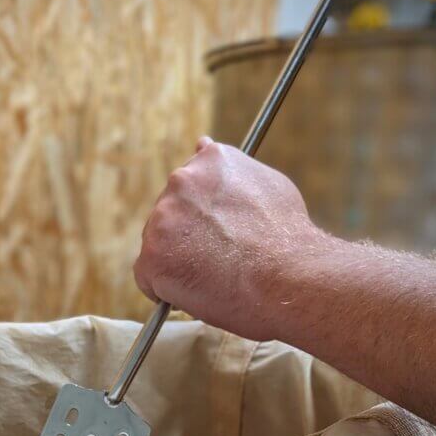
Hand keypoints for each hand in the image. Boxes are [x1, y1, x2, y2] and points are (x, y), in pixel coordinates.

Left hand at [133, 138, 325, 340]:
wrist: (288, 277)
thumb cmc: (287, 239)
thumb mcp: (269, 185)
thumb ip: (234, 169)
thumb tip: (203, 145)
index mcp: (210, 160)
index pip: (190, 187)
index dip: (203, 217)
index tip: (218, 234)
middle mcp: (182, 181)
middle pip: (170, 216)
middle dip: (188, 238)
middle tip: (219, 259)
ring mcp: (162, 218)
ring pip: (158, 246)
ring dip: (179, 262)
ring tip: (215, 276)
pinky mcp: (152, 256)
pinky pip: (148, 277)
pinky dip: (166, 289)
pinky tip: (197, 291)